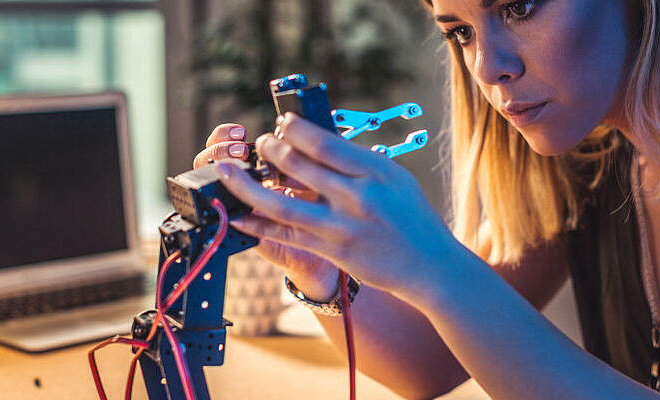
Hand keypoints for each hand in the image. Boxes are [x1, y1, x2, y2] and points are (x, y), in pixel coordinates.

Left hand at [215, 113, 465, 296]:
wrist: (430, 265)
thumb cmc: (411, 217)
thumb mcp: (393, 178)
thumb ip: (358, 162)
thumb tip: (316, 142)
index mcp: (374, 171)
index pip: (324, 143)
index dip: (295, 130)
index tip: (282, 123)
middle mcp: (358, 196)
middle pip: (299, 165)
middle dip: (271, 149)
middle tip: (260, 142)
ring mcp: (343, 226)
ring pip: (282, 202)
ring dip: (248, 185)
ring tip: (229, 172)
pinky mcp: (333, 251)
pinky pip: (286, 235)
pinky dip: (258, 224)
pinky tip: (238, 216)